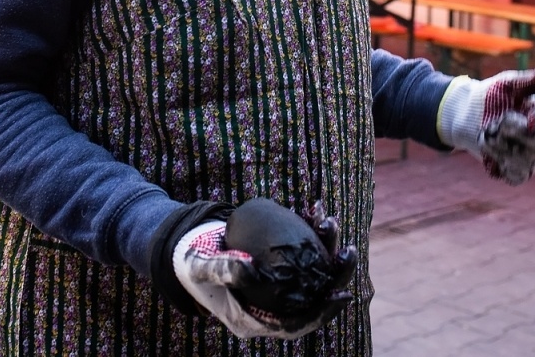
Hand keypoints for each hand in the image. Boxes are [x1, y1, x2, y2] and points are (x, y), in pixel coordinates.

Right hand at [173, 199, 354, 339]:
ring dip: (324, 248)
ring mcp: (275, 282)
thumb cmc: (192, 264)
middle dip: (333, 276)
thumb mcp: (201, 268)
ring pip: (309, 270)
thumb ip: (222, 269)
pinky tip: (314, 211)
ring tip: (330, 223)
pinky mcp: (276, 261)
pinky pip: (299, 250)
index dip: (322, 313)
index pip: (297, 324)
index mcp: (255, 318)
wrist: (187, 249)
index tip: (341, 296)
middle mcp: (270, 303)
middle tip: (347, 253)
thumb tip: (249, 266)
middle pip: (310, 296)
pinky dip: (308, 232)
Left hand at [437, 65, 534, 184]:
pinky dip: (500, 163)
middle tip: (499, 121)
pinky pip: (514, 176)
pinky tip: (488, 148)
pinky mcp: (514, 171)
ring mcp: (530, 158)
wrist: (469, 113)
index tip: (529, 116)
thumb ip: (530, 81)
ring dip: (504, 147)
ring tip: (488, 132)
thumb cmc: (494, 95)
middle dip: (517, 132)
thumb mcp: (509, 84)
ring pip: (527, 162)